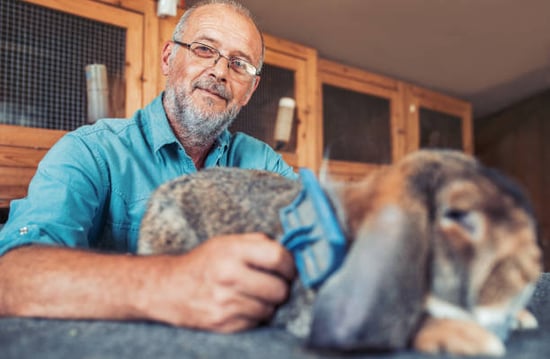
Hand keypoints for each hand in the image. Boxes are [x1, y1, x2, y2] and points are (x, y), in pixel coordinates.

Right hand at [143, 233, 295, 331]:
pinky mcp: (223, 323)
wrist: (168, 288)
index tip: (288, 269)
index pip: (278, 257)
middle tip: (273, 283)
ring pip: (270, 309)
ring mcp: (225, 302)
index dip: (290, 265)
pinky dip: (255, 315)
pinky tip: (242, 305)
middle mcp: (228, 276)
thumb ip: (258, 242)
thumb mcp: (227, 242)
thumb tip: (291, 253)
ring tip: (254, 294)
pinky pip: (256, 322)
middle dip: (281, 287)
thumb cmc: (204, 263)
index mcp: (232, 251)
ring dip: (268, 303)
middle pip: (279, 289)